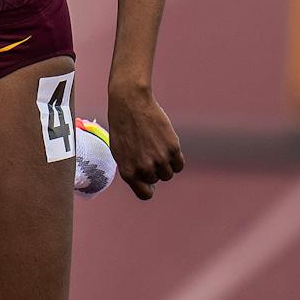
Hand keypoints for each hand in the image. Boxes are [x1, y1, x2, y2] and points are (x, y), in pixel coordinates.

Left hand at [106, 84, 183, 199]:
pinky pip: (179, 164)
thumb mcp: (120, 153)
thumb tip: (147, 185)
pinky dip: (176, 159)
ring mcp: (160, 159)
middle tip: (147, 151)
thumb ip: (132, 170)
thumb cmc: (123, 128)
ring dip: (165, 164)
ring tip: (156, 148)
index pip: (145, 194)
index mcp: (128, 172)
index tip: (149, 181)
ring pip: (169, 173)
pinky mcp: (173, 148)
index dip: (148, 187)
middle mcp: (144, 169)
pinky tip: (167, 147)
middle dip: (154, 169)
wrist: (130, 105)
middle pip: (157, 180)